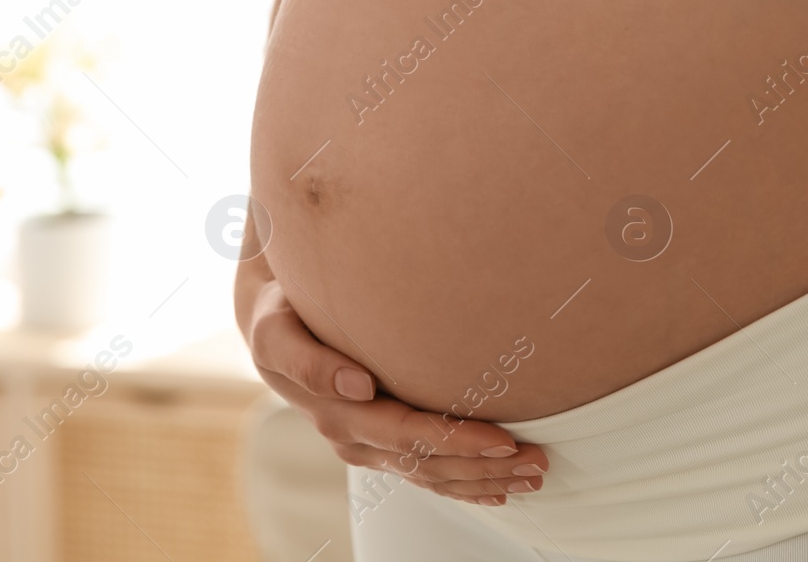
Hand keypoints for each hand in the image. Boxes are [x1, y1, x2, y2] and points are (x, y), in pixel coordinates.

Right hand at [242, 278, 548, 505]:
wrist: (272, 326)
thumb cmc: (281, 317)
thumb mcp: (277, 331)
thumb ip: (309, 361)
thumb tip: (358, 386)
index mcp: (334, 411)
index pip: (405, 434)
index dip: (455, 440)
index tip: (501, 438)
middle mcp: (352, 436)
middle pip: (428, 463)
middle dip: (485, 466)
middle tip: (534, 459)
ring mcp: (367, 446)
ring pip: (432, 475)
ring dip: (485, 480)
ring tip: (532, 475)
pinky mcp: (378, 445)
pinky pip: (425, 475)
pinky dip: (465, 485)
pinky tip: (499, 490)